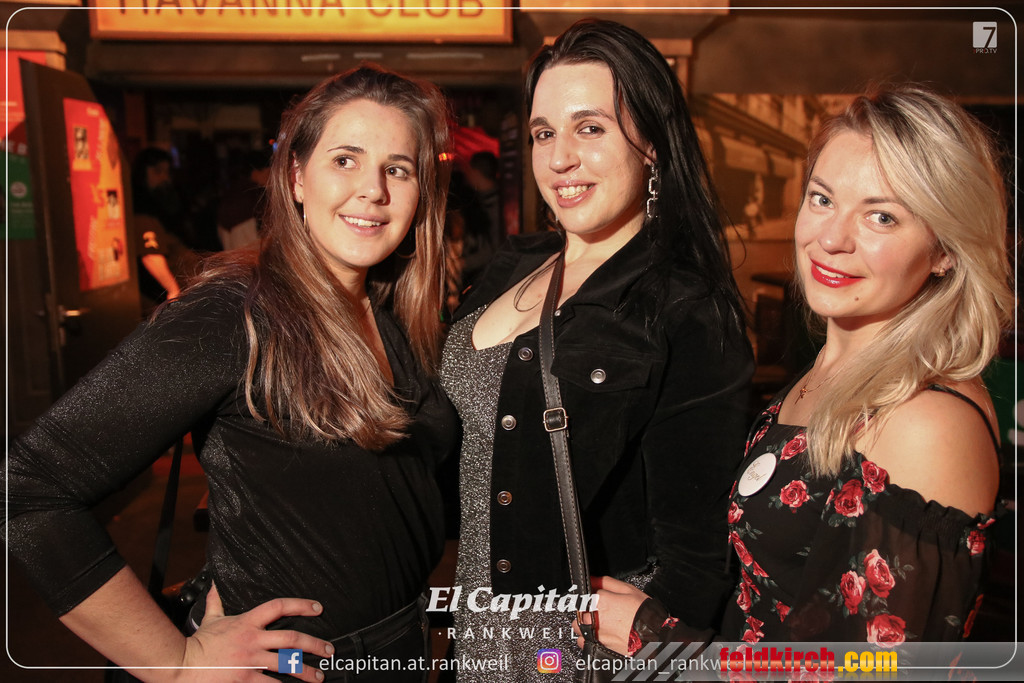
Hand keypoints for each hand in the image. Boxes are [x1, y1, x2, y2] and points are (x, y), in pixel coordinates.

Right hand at [177, 582, 333, 681]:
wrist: (181, 665)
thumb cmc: (198, 644)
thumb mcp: (211, 620)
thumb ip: (217, 602)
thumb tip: (215, 587)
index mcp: (247, 622)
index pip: (279, 607)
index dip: (300, 605)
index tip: (318, 608)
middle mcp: (253, 640)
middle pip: (291, 639)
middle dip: (314, 645)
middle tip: (329, 650)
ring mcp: (250, 661)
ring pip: (286, 664)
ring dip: (305, 671)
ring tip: (319, 676)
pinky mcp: (244, 679)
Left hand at [572, 576, 649, 656]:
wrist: (653, 636)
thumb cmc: (644, 612)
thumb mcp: (628, 590)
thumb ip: (606, 582)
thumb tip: (591, 578)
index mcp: (600, 600)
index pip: (585, 593)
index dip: (592, 595)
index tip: (598, 598)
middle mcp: (594, 617)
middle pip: (579, 610)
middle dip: (586, 609)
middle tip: (601, 611)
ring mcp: (594, 633)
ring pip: (577, 626)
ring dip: (584, 623)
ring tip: (599, 623)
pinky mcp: (597, 646)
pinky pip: (581, 641)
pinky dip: (586, 638)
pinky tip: (598, 635)